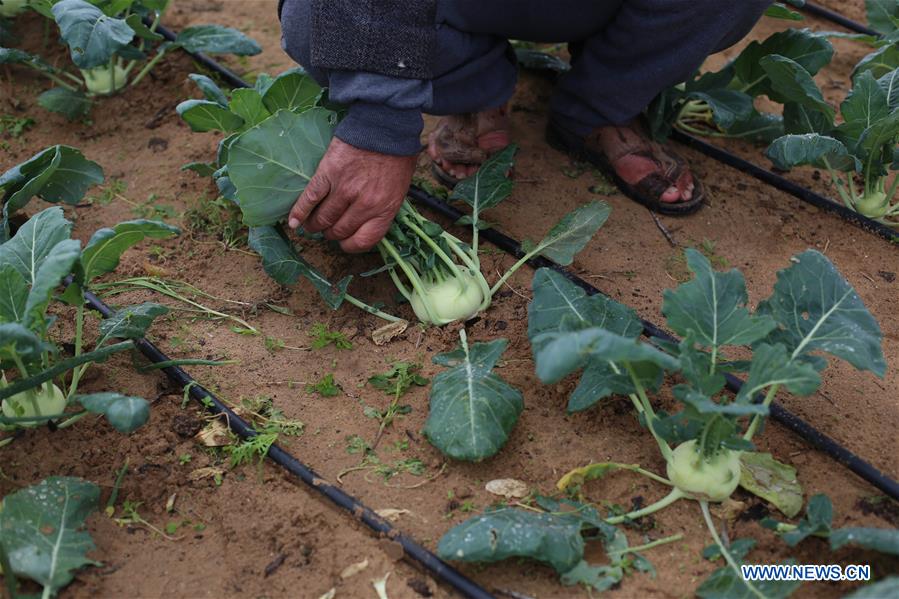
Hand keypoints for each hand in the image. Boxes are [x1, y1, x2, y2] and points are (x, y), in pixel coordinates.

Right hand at [287, 137, 417, 251]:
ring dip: (314, 225)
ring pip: (323, 218)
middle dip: (332, 234)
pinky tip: (293, 222)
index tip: (345, 243)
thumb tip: (367, 223)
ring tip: (311, 225)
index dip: (351, 245)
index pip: (363, 241)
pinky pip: (310, 199)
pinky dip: (299, 212)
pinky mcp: (328, 174)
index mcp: (385, 209)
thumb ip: (384, 208)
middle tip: (327, 230)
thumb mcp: (400, 188)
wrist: (386, 125)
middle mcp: (364, 204)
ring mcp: (345, 189)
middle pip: (340, 231)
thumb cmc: (396, 156)